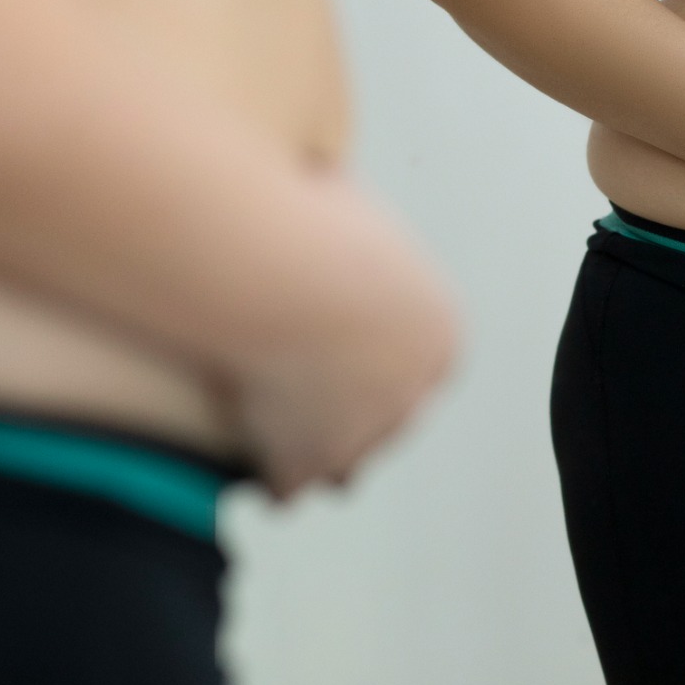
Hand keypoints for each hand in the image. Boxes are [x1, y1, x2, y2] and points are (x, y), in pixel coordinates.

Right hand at [229, 178, 458, 498]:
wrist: (277, 270)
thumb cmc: (312, 228)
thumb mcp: (348, 205)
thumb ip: (350, 226)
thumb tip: (327, 201)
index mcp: (436, 335)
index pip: (417, 360)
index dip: (374, 354)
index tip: (339, 343)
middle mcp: (413, 392)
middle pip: (387, 413)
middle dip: (348, 404)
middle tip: (303, 384)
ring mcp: (362, 434)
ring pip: (348, 461)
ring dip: (316, 447)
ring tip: (277, 427)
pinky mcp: (307, 460)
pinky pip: (292, 482)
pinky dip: (270, 471)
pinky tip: (247, 458)